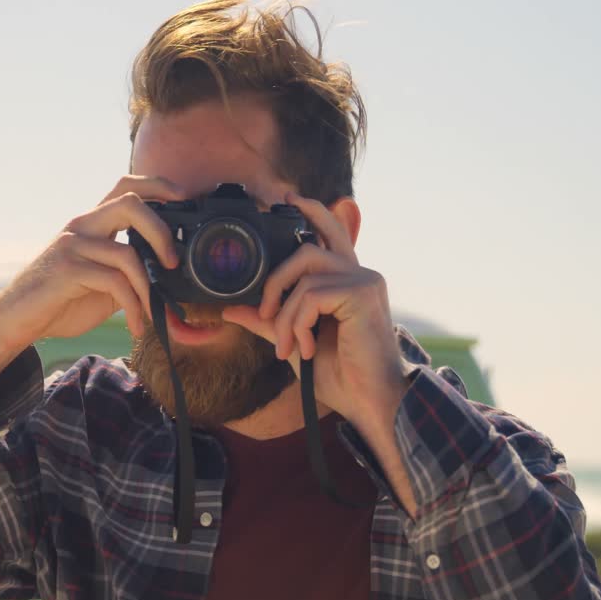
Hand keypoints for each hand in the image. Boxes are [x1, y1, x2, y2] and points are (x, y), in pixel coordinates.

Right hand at [0, 176, 184, 357]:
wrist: (16, 320)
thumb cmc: (59, 302)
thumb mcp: (102, 287)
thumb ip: (129, 277)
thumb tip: (170, 286)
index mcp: (91, 225)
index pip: (124, 187)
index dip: (156, 185)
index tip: (182, 198)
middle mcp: (81, 227)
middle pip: (129, 202)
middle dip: (161, 231)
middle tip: (173, 262)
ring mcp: (72, 246)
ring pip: (126, 252)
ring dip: (149, 287)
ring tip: (155, 311)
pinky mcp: (67, 270)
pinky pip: (114, 282)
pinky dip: (134, 306)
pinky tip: (137, 325)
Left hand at [221, 192, 407, 435]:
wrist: (368, 401)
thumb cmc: (339, 375)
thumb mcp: (294, 341)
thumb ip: (268, 320)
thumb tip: (232, 308)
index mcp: (347, 280)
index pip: (330, 231)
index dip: (311, 211)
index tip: (287, 198)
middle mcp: (360, 273)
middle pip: (304, 250)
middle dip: (274, 283)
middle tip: (265, 316)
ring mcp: (364, 280)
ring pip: (303, 275)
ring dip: (284, 315)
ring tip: (287, 346)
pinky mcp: (363, 294)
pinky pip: (311, 295)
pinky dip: (296, 322)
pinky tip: (302, 347)